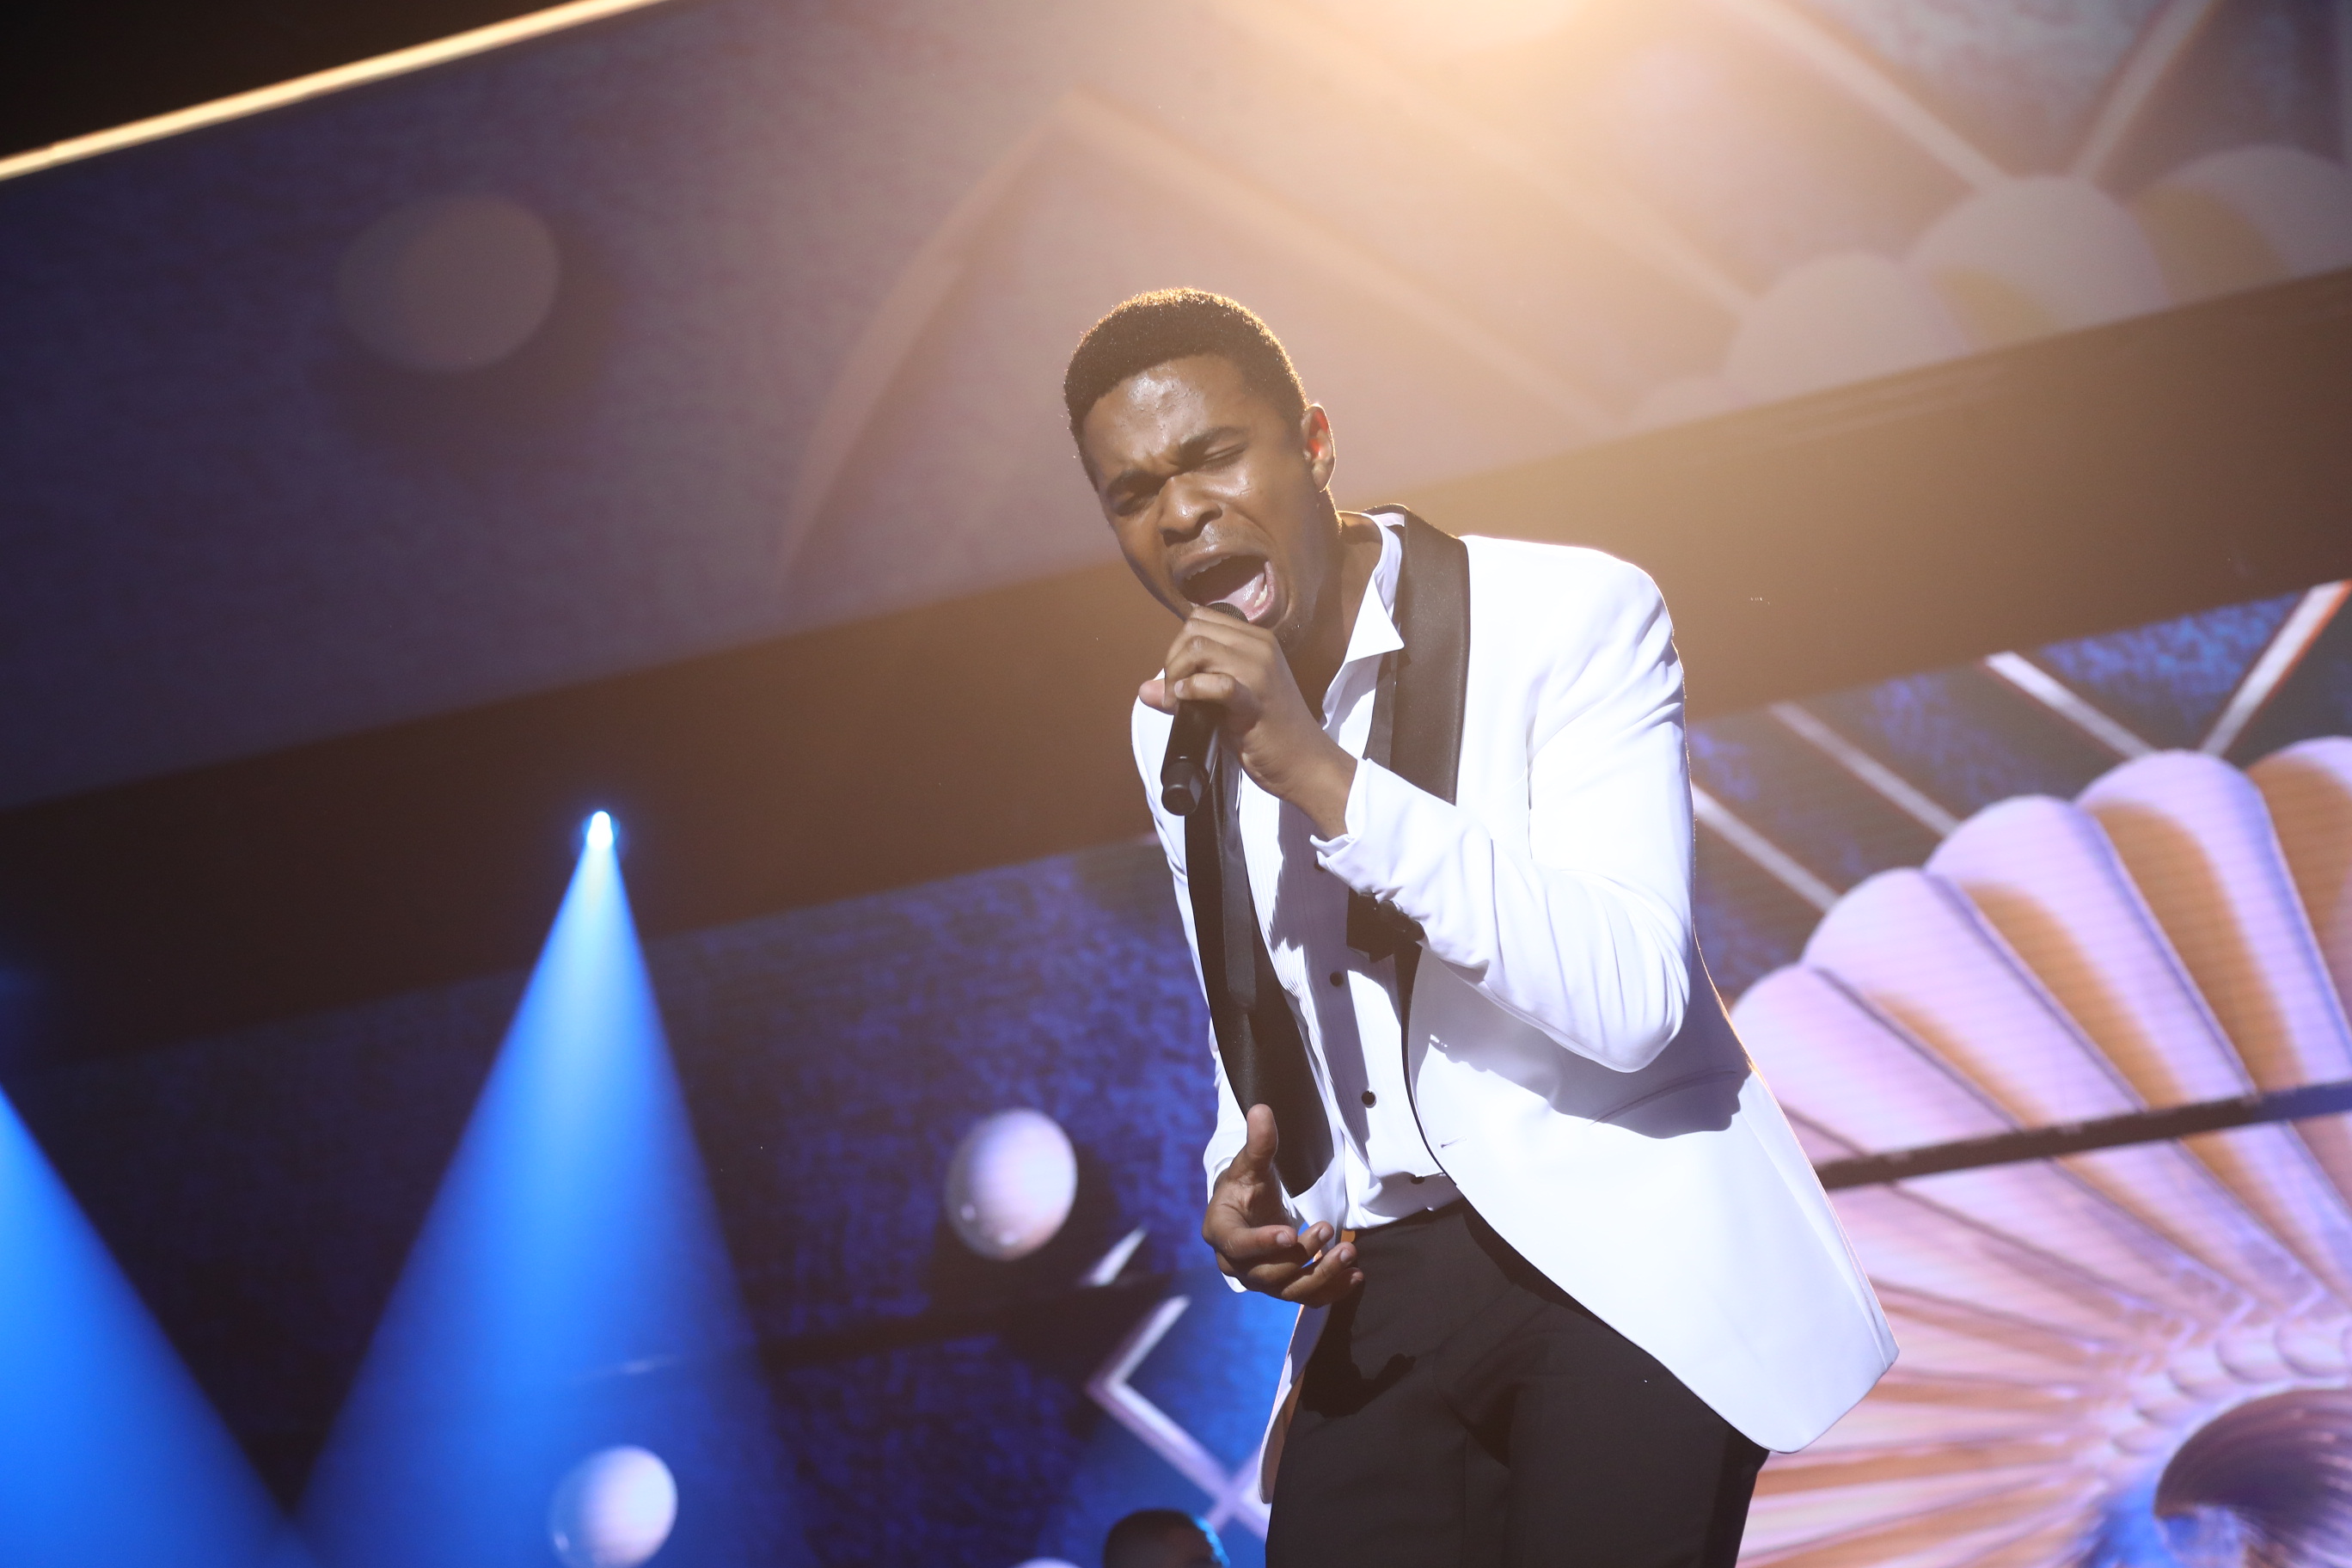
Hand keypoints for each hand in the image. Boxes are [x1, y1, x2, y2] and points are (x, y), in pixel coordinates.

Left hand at [1141, 610, 1354, 836]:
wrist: (1304, 763)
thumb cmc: (1268, 734)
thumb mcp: (1226, 703)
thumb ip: (1190, 688)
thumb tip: (1144, 689)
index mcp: (1256, 640)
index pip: (1201, 619)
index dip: (1178, 646)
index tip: (1176, 679)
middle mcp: (1259, 646)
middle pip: (1194, 629)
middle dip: (1173, 659)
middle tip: (1173, 693)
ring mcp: (1260, 670)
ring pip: (1198, 648)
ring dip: (1177, 675)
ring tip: (1178, 703)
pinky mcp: (1256, 698)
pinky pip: (1216, 682)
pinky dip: (1192, 690)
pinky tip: (1184, 702)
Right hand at [1203, 1105, 1362, 1305]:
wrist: (1246, 1212)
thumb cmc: (1244, 1185)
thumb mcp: (1250, 1164)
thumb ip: (1258, 1143)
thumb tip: (1261, 1109)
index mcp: (1221, 1232)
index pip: (1238, 1245)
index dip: (1262, 1243)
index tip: (1289, 1233)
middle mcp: (1236, 1265)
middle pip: (1267, 1274)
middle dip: (1301, 1257)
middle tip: (1330, 1229)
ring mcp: (1260, 1280)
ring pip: (1290, 1290)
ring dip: (1322, 1276)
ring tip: (1350, 1253)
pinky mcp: (1283, 1288)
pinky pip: (1307, 1297)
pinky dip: (1332, 1291)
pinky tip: (1356, 1276)